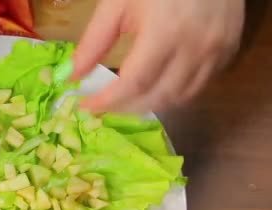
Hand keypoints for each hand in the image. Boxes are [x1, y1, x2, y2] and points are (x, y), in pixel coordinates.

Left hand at [71, 0, 244, 112]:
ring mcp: (216, 53)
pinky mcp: (228, 53)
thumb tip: (72, 75)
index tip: (86, 105)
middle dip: (125, 108)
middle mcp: (195, 48)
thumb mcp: (117, 4)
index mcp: (165, 33)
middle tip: (104, 105)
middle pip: (157, 98)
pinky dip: (173, 94)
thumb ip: (94, 41)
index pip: (133, 84)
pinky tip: (155, 86)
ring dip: (149, 105)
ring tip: (126, 99)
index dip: (107, 102)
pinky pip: (198, 88)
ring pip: (179, 99)